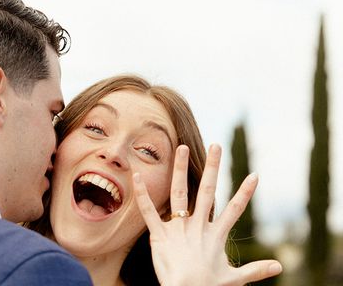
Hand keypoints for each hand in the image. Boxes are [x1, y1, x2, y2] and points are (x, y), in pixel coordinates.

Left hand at [133, 143, 282, 285]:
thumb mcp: (235, 278)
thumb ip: (256, 270)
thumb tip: (279, 267)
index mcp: (216, 234)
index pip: (235, 209)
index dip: (245, 193)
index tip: (254, 175)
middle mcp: (198, 226)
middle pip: (209, 191)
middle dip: (214, 167)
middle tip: (216, 145)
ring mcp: (179, 228)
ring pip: (180, 193)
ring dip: (181, 169)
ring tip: (182, 148)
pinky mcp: (159, 235)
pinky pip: (149, 211)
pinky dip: (142, 194)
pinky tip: (137, 176)